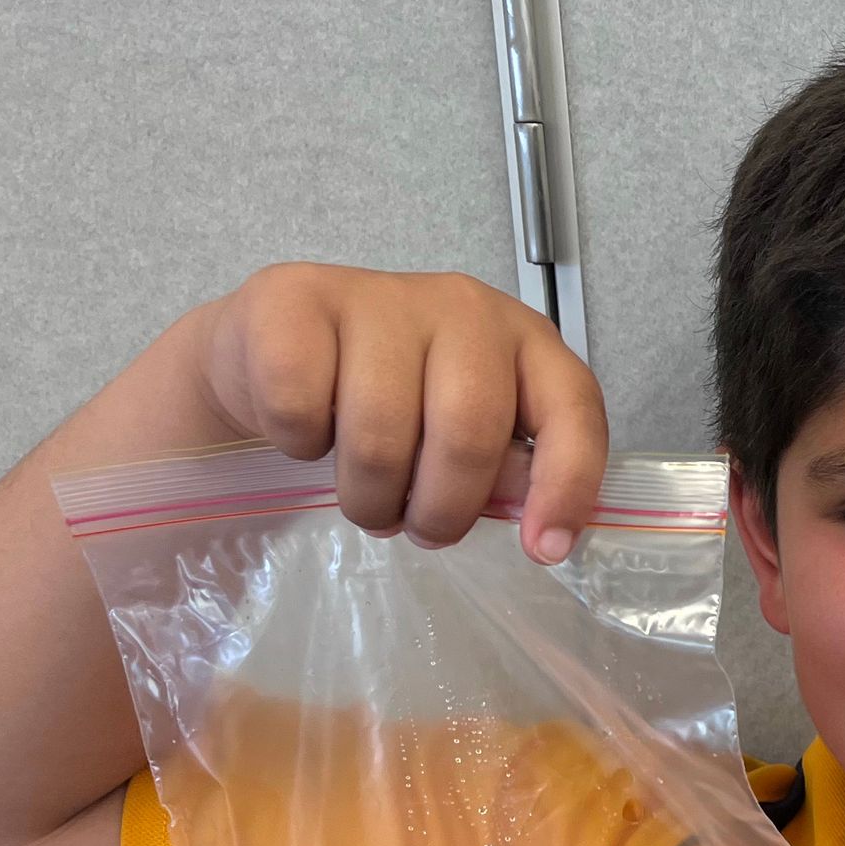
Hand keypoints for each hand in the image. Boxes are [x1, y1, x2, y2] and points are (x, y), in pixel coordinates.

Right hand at [190, 262, 609, 562]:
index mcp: (524, 341)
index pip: (571, 409)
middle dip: (442, 509)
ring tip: (365, 497)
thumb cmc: (388, 404)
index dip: (566, 485)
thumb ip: (507, 472)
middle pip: (469, 432)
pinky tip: (307, 435)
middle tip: (418, 527)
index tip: (543, 550)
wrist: (273, 349)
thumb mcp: (462, 438)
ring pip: (380, 433)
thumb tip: (540, 533)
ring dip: (369, 497)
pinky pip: (300, 408)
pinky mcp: (295, 298)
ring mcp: (380, 295)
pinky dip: (300, 446)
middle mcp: (463, 307)